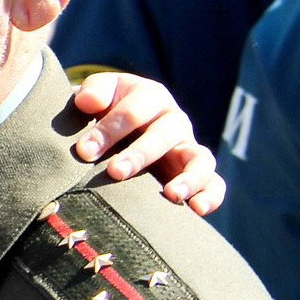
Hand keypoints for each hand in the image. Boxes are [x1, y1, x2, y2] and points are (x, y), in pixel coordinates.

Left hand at [70, 72, 224, 216]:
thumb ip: (94, 90)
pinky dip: (211, 196)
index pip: (132, 112)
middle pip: (163, 135)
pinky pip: (214, 184)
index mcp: (150, 97)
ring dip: (188, 177)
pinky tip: (198, 209)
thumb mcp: (99, 91)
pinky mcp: (197, 173)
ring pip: (199, 159)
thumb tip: (89, 101)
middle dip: (139, 154)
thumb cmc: (106, 107)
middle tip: (116, 171)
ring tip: (172, 194)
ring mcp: (188, 147)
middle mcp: (174, 120)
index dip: (109, 131)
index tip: (85, 151)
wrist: (117, 122)